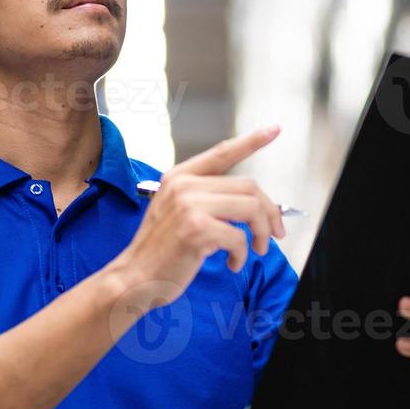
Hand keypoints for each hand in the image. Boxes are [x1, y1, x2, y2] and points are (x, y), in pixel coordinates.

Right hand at [109, 125, 285, 309]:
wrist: (134, 278)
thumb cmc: (159, 251)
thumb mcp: (177, 212)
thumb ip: (206, 199)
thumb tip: (252, 204)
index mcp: (180, 177)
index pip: (222, 152)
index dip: (252, 141)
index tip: (274, 130)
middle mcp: (184, 186)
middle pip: (249, 186)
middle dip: (270, 211)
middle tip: (275, 232)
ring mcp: (189, 206)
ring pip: (251, 208)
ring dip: (262, 232)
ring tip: (258, 249)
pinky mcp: (196, 229)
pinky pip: (239, 237)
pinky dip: (243, 254)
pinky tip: (232, 263)